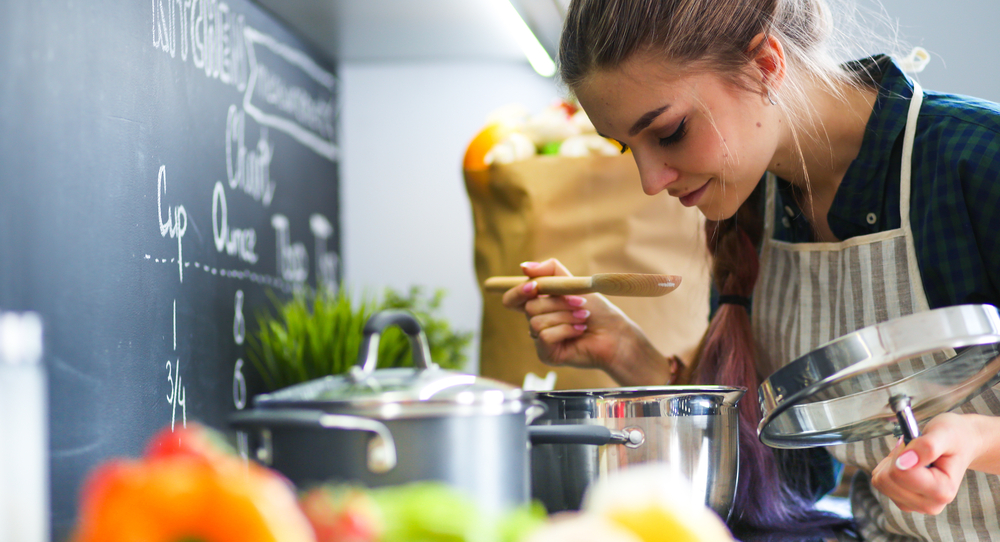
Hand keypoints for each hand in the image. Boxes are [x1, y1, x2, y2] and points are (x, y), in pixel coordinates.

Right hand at [500, 258, 672, 385]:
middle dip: (557, 302)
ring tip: (583, 318)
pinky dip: (566, 330)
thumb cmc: (597, 310)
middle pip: (529, 307)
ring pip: (537, 322)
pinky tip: (579, 331)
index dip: (518, 291)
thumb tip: (524, 267)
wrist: (615, 334)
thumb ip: (550, 271)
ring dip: (565, 316)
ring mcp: (540, 339)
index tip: (534, 286)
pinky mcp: (547, 354)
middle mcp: (536, 322)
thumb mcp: (573, 283)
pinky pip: (545, 336)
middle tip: (580, 303)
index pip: (512, 299)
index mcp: (538, 304)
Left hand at [870, 413, 983, 514]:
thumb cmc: (953, 438)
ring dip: (891, 463)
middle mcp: (930, 505)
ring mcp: (915, 505)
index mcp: (943, 491)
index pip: (900, 473)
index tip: (915, 443)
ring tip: (912, 457)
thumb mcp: (944, 434)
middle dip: (896, 458)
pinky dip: (888, 468)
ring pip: (880, 482)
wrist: (961, 445)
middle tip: (914, 449)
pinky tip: (907, 464)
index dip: (902, 452)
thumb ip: (927, 447)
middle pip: (886, 480)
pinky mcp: (903, 501)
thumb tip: (904, 462)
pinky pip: (879, 482)